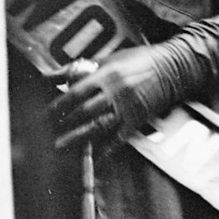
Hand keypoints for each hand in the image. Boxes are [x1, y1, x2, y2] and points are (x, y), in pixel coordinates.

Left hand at [50, 42, 190, 149]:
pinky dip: (106, 150)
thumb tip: (50, 76)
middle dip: (66, 122)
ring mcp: (127, 108)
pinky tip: (94, 159)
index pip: (78, 92)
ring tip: (62, 146)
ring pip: (100, 126)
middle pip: (86, 111)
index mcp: (106, 75)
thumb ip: (78, 69)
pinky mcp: (137, 120)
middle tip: (49, 131)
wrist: (172, 68)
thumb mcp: (107, 59)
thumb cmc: (136, 60)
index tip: (46, 113)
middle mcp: (115, 92)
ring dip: (79, 137)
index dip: (61, 104)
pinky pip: (119, 138)